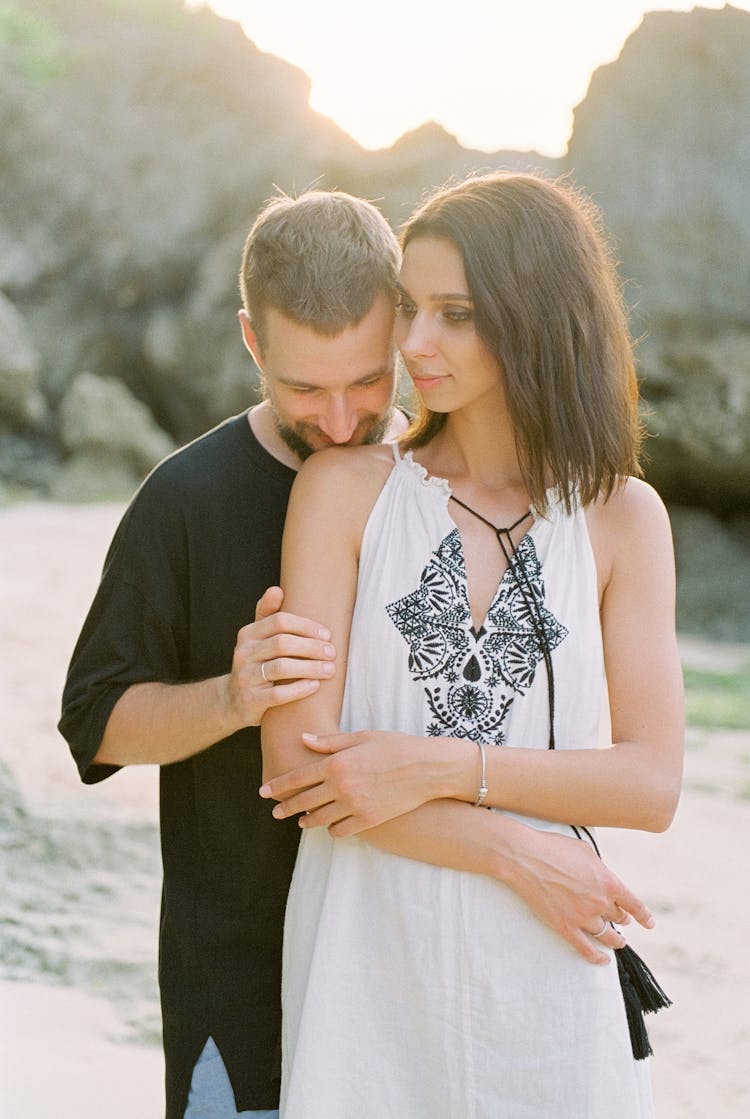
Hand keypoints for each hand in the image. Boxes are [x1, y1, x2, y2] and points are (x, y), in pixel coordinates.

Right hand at [223, 587, 335, 728]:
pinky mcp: (251, 700)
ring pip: (281, 668)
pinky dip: (299, 689)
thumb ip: (267, 615)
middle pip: (282, 643)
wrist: (232, 701)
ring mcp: (245, 677)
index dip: (306, 626)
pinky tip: (315, 686)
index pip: (279, 621)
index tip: (327, 634)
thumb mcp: (256, 639)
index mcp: (247, 634)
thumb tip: (277, 589)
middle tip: (332, 653)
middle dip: (311, 647)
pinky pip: (278, 694)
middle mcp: (243, 653)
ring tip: (330, 670)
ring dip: (310, 668)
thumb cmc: (255, 664)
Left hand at [259, 729, 443, 835]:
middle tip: (275, 812)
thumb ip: (329, 742)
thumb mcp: (361, 737)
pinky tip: (330, 826)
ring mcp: (354, 805)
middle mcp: (341, 786)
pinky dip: (332, 829)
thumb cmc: (395, 746)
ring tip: (301, 821)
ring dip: (307, 820)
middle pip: (304, 800)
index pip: (298, 777)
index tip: (264, 791)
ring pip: (320, 819)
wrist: (427, 768)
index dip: (278, 785)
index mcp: (337, 763)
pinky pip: (341, 830)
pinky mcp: (368, 820)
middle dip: (286, 807)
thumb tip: (303, 739)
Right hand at [505, 825, 653, 963]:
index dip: (644, 916)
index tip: (649, 923)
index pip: (634, 904)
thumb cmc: (554, 847)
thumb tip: (602, 878)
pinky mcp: (565, 927)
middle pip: (618, 917)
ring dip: (614, 939)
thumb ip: (599, 868)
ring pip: (606, 935)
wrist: (526, 857)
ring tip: (618, 941)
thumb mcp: (586, 851)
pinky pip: (586, 949)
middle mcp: (600, 902)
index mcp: (609, 882)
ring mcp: (583, 917)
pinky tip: (603, 960)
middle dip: (621, 919)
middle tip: (621, 920)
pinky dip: (597, 958)